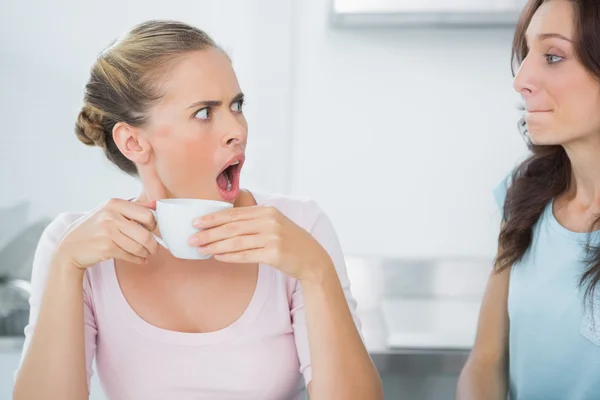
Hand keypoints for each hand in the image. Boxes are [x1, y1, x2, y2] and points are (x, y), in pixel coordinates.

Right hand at [54, 198, 159, 269]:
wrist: (70, 247)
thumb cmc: (94, 229)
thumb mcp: (108, 212)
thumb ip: (130, 209)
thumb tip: (156, 205)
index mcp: (114, 203)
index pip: (147, 214)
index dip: (153, 224)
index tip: (151, 230)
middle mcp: (111, 216)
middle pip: (145, 234)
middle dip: (153, 244)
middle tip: (154, 248)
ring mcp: (107, 232)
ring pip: (139, 247)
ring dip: (146, 253)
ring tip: (146, 254)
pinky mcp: (106, 248)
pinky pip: (130, 256)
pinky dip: (138, 259)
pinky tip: (140, 259)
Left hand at [189, 206, 331, 279]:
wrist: (311, 257)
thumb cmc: (288, 240)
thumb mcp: (274, 222)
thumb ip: (253, 219)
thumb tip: (223, 221)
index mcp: (267, 211)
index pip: (234, 213)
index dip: (213, 217)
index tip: (196, 222)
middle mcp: (270, 222)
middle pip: (232, 227)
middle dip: (208, 232)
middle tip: (191, 238)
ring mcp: (273, 238)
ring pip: (236, 241)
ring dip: (215, 245)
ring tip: (200, 249)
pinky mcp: (274, 254)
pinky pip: (245, 255)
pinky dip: (229, 256)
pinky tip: (217, 256)